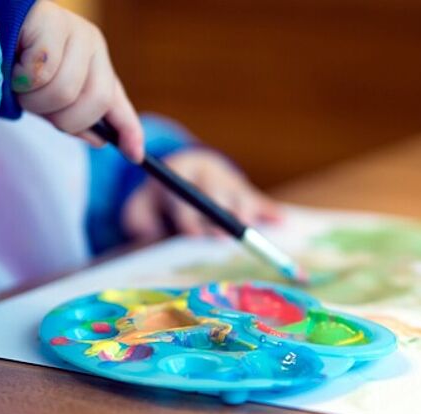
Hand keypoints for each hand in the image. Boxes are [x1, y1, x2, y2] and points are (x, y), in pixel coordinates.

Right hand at [12, 0, 143, 160]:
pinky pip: (42, 71)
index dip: (130, 131)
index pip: (117, 102)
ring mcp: (75, 30)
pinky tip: (11, 62)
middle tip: (35, 105)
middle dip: (62, 117)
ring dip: (34, 99)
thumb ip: (73, 118)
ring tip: (18, 83)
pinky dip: (20, 78)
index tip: (135, 156)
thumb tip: (100, 141)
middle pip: (96, 102)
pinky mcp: (51, 20)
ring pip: (65, 91)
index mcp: (96, 65)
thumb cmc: (12, 64)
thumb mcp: (46, 97)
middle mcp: (93, 45)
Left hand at [122, 150, 281, 240]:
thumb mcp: (140, 206)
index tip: (191, 234)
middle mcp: (206, 175)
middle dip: (218, 215)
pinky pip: (260, 201)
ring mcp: (228, 182)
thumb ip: (139, 220)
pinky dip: (270, 212)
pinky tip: (281, 222)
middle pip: (215, 194)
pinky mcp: (246, 192)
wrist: (184, 171)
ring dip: (245, 212)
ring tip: (249, 228)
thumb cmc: (159, 201)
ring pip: (239, 195)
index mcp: (179, 175)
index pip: (183, 195)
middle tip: (221, 236)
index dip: (187, 215)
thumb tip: (147, 236)